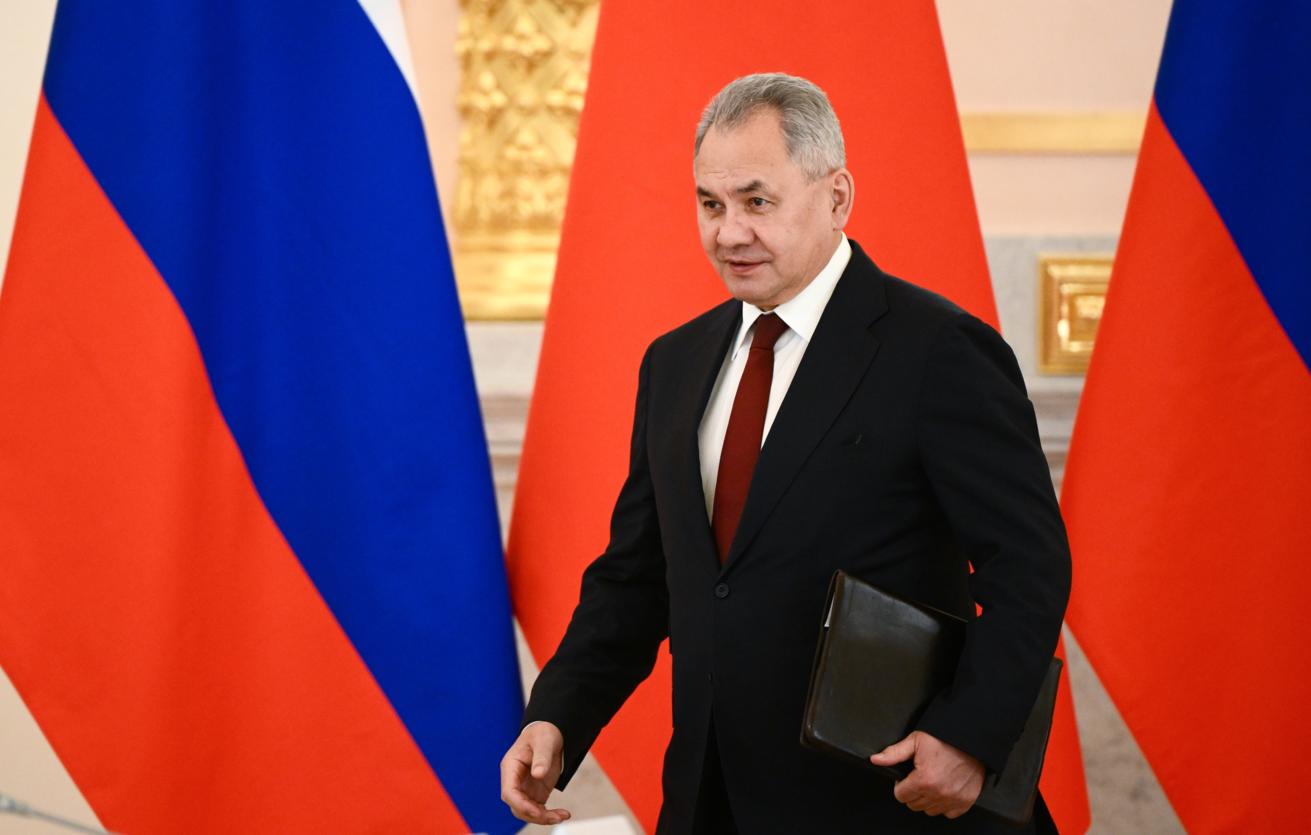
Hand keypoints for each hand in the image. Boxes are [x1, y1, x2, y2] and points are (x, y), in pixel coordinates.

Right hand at [500, 721, 571, 825]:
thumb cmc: (543, 733)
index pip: (509, 792)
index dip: (520, 804)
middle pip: (517, 806)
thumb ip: (542, 757)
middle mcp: (514, 781)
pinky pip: (538, 810)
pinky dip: (548, 815)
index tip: (537, 811)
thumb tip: (538, 774)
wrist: (551, 733)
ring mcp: (524, 788)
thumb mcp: (544, 741)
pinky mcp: (535, 793)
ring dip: (543, 818)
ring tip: (563, 815)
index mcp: (510, 767)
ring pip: (527, 812)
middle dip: (535, 815)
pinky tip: (562, 814)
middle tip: (556, 816)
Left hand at [869, 730, 983, 818]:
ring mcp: (953, 799)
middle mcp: (939, 793)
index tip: (906, 778)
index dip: (900, 785)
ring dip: (927, 799)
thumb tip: (876, 760)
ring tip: (932, 781)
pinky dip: (944, 804)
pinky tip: (944, 789)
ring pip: (929, 810)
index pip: (900, 796)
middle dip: (912, 792)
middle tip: (919, 777)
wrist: (972, 740)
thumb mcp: (916, 741)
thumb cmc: (945, 738)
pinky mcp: (965, 801)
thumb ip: (894, 753)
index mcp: (924, 780)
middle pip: (913, 805)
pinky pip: (948, 813)